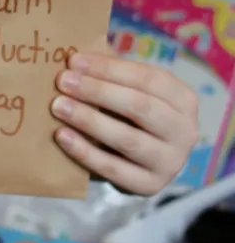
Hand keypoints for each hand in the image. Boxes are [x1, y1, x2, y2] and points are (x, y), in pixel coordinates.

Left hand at [51, 51, 198, 195]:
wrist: (144, 160)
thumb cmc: (132, 113)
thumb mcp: (130, 89)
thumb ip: (110, 73)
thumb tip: (74, 55)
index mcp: (183, 99)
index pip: (147, 78)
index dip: (108, 68)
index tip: (74, 61)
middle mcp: (184, 131)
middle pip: (139, 107)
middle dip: (97, 91)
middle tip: (63, 81)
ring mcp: (170, 162)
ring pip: (127, 139)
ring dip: (89, 120)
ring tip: (58, 106)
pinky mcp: (150, 186)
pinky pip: (114, 169)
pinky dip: (85, 152)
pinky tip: (62, 136)